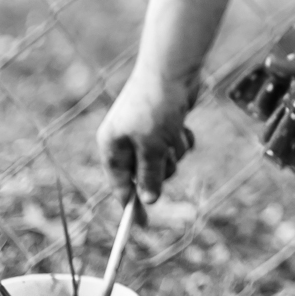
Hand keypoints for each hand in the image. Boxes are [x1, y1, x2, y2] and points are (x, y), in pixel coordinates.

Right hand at [97, 67, 198, 207]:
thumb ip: (149, 176)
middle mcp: (126, 140)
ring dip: (174, 152)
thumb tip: (148, 200)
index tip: (141, 227)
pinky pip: (175, 146)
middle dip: (162, 169)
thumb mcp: (152, 146)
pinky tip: (182, 124)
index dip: (130, 206)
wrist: (173, 68)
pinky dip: (181, 140)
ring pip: (166, 162)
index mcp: (112, 146)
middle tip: (166, 152)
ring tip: (174, 131)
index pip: (120, 185)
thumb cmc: (156, 106)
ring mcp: (146, 132)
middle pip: (146, 176)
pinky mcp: (165, 124)